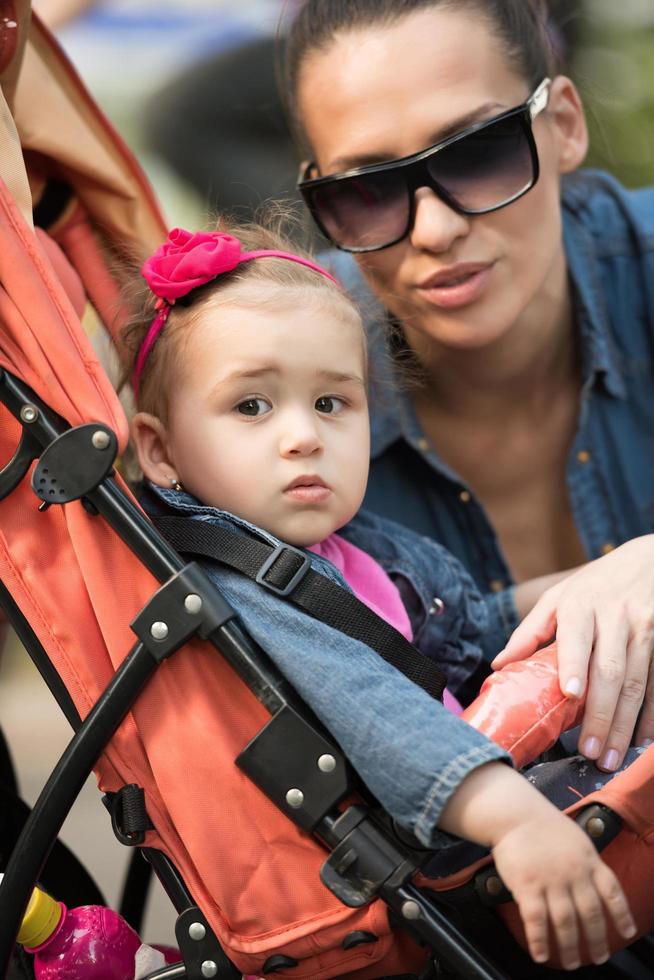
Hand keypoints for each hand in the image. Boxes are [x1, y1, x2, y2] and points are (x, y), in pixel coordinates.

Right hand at [438, 762, 635, 967]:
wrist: (515, 813)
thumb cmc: (543, 825)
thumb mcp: (576, 838)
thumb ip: (586, 862)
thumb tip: (596, 884)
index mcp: (589, 860)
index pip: (612, 892)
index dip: (621, 914)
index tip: (626, 933)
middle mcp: (574, 873)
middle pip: (591, 914)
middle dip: (596, 940)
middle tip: (599, 957)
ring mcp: (551, 881)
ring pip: (565, 922)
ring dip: (570, 948)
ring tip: (572, 964)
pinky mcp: (528, 885)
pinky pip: (536, 920)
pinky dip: (539, 941)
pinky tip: (541, 955)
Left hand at [492, 536, 653, 769]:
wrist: (648, 561)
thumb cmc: (593, 585)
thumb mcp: (557, 597)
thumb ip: (529, 632)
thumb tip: (499, 665)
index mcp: (581, 605)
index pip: (577, 637)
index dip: (575, 665)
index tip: (570, 694)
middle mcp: (615, 617)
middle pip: (610, 670)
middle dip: (600, 713)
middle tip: (588, 749)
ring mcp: (644, 630)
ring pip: (637, 682)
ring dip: (624, 723)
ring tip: (609, 755)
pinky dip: (651, 714)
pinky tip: (642, 739)